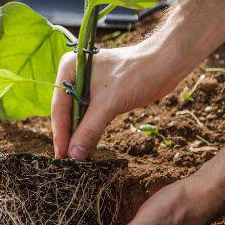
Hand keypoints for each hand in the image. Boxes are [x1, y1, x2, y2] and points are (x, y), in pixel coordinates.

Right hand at [51, 40, 184, 158]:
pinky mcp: (101, 93)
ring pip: (78, 115)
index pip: (59, 106)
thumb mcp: (108, 104)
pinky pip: (90, 115)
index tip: (61, 156)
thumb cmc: (135, 76)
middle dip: (69, 135)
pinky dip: (90, 129)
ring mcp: (87, 84)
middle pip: (66, 112)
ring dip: (79, 134)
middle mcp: (74, 75)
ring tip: (76, 157)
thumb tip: (74, 155)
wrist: (164, 64)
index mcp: (69, 69)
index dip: (60, 133)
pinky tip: (88, 146)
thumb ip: (88, 130)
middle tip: (66, 160)